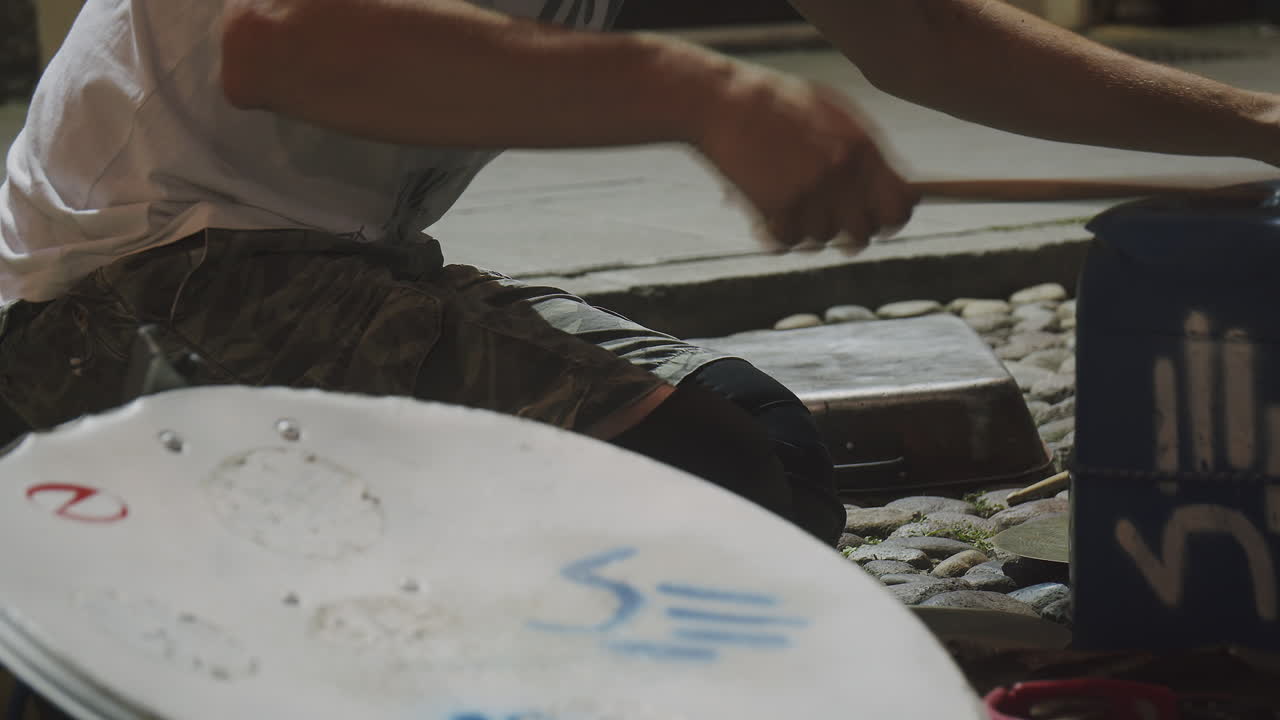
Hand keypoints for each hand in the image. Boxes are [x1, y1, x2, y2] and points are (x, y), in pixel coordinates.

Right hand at [693, 62, 917, 253]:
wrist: (722, 104)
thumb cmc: (775, 105)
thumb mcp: (831, 114)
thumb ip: (864, 151)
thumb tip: (899, 188)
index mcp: (861, 147)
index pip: (899, 208)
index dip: (890, 221)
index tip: (878, 221)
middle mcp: (841, 173)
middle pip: (862, 235)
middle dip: (846, 232)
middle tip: (825, 218)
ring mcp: (809, 192)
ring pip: (823, 239)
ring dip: (805, 227)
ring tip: (786, 201)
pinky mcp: (777, 208)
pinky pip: (790, 243)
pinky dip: (778, 233)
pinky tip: (766, 212)